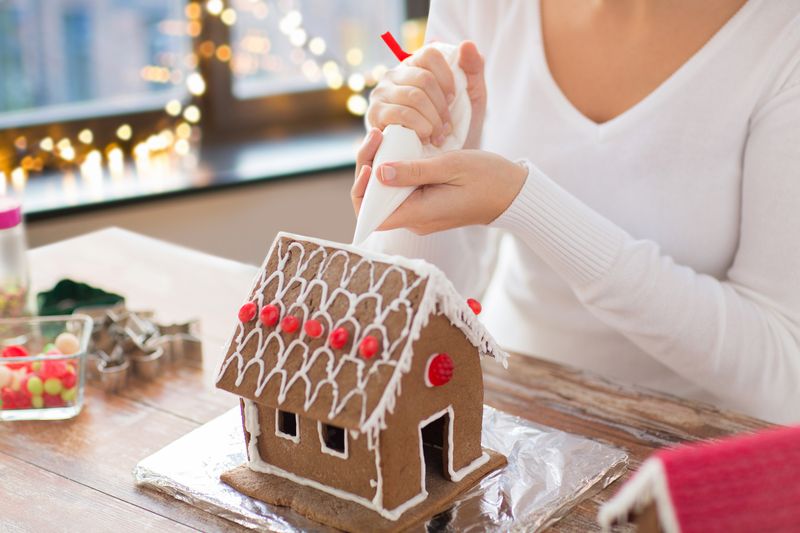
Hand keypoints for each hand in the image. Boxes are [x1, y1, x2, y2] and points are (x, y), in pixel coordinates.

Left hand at [352, 130, 526, 234]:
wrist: (512, 193)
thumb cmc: (487, 178)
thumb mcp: (450, 166)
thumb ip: (414, 170)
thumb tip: (379, 173)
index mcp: (419, 214)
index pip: (372, 216)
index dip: (361, 192)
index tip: (369, 164)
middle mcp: (415, 220)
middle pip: (374, 203)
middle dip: (368, 169)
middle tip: (376, 137)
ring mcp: (420, 214)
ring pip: (386, 195)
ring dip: (380, 167)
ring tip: (385, 137)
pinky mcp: (425, 206)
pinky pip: (400, 191)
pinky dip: (395, 170)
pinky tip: (398, 148)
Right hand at [366, 41, 486, 148]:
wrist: (440, 162)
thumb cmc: (456, 127)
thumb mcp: (471, 97)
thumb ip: (473, 69)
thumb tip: (467, 44)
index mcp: (415, 65)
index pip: (430, 54)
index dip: (447, 78)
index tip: (453, 100)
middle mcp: (394, 75)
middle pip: (424, 79)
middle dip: (441, 108)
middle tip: (447, 128)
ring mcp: (381, 94)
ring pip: (414, 97)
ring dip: (432, 121)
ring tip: (438, 136)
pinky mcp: (374, 115)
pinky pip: (401, 114)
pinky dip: (419, 128)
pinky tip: (424, 139)